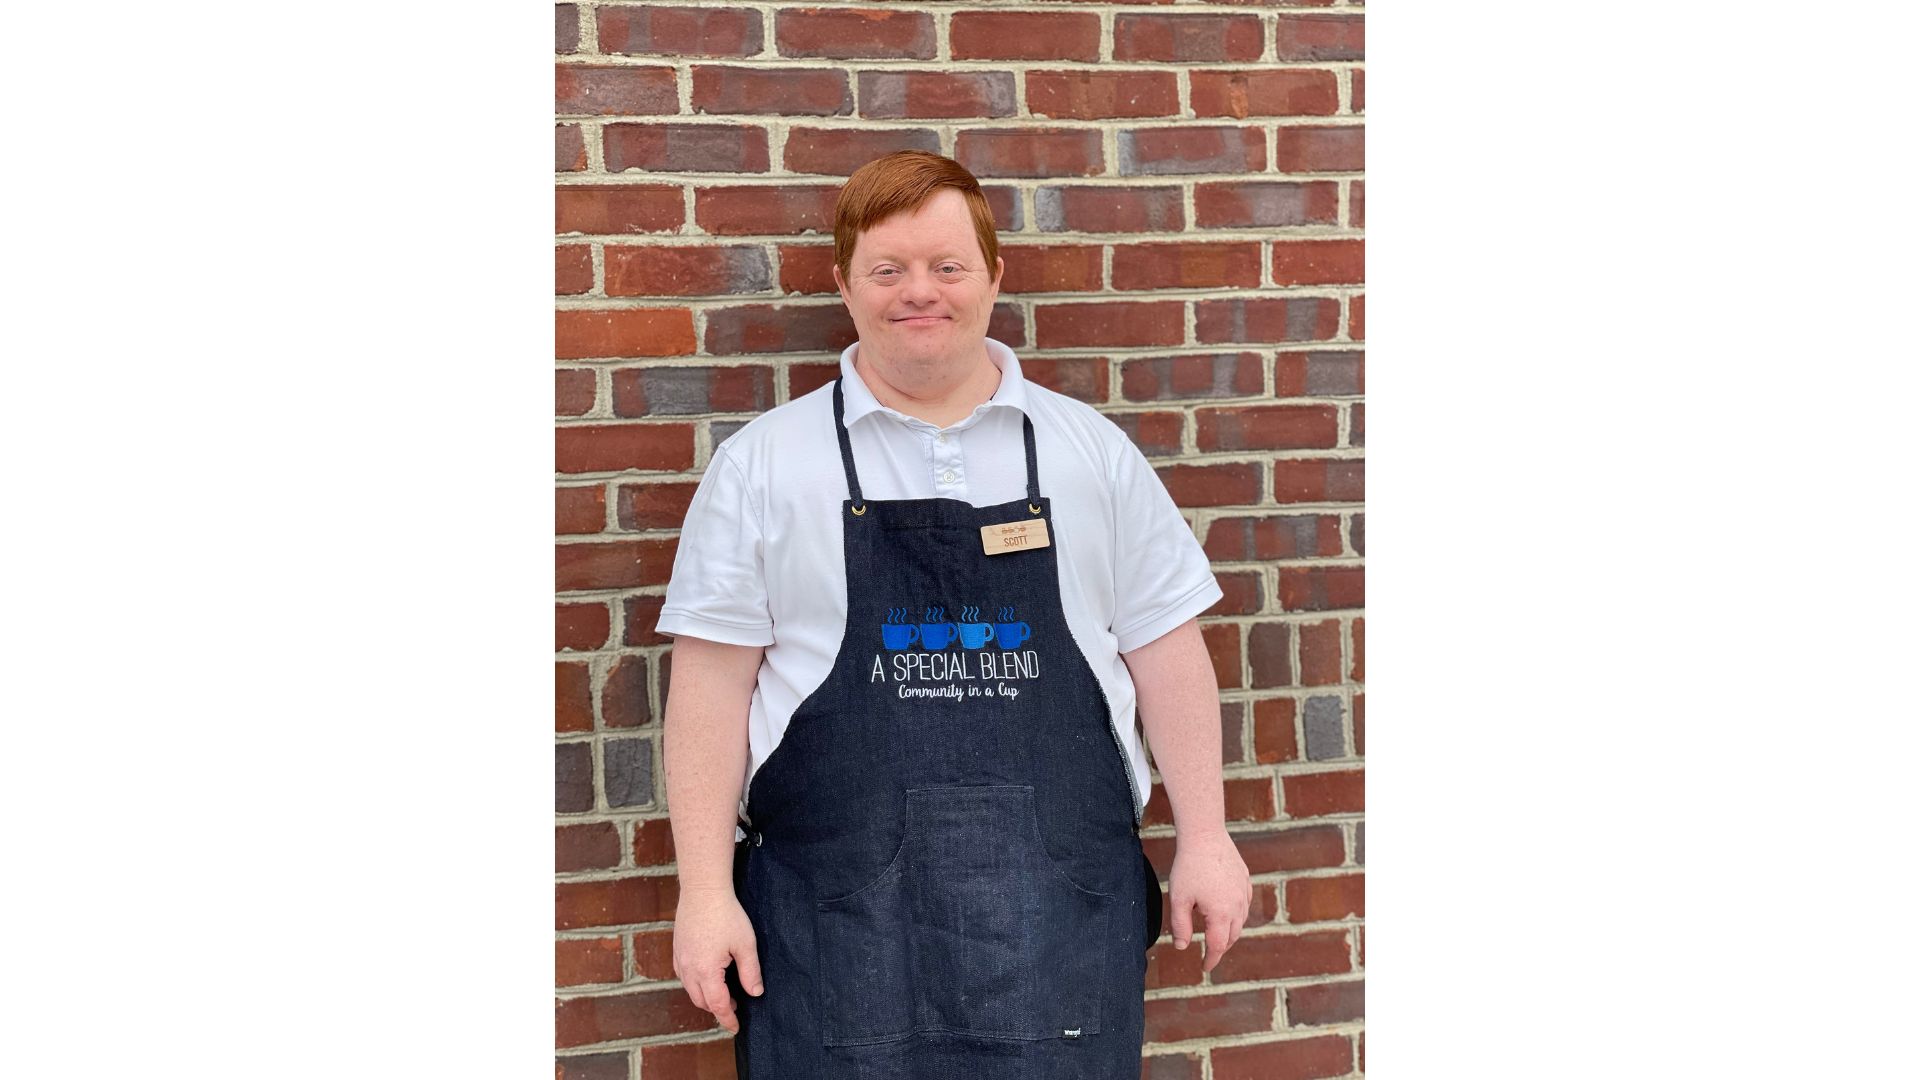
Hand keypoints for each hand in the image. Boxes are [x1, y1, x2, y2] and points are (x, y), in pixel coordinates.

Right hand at [671, 884, 762, 1033]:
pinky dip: (695, 984)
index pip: (718, 1005)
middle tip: (735, 1008)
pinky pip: (683, 976)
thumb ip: (750, 972)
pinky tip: (707, 977)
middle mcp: (688, 969)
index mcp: (706, 971)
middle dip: (717, 1009)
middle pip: (702, 1001)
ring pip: (691, 990)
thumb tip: (756, 993)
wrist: (702, 890)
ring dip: (706, 997)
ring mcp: (680, 959)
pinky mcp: (677, 950)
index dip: (728, 1019)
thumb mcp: (745, 944)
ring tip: (723, 994)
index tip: (736, 1028)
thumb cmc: (726, 914)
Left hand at [1165, 830, 1251, 973]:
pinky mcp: (1245, 879)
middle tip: (1210, 952)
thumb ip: (1180, 926)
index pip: (1218, 945)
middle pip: (1232, 936)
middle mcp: (1237, 906)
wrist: (1205, 835)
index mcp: (1221, 914)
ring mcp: (1243, 892)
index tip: (1205, 967)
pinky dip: (1238, 914)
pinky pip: (1245, 903)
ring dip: (1231, 931)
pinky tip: (1229, 911)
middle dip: (1222, 947)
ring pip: (1241, 920)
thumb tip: (1182, 947)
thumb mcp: (1179, 899)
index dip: (1212, 959)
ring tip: (1218, 934)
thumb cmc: (1189, 867)